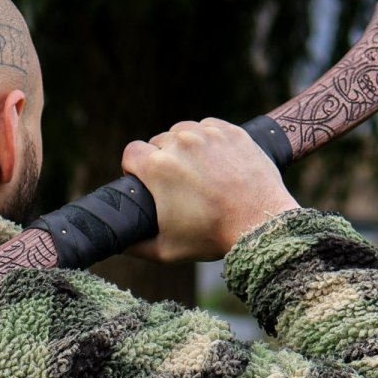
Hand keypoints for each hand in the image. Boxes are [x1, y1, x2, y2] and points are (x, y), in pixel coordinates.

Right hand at [121, 118, 299, 261]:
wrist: (261, 225)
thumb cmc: (212, 237)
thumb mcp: (165, 250)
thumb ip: (134, 246)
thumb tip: (117, 242)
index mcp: (158, 167)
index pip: (131, 152)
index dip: (134, 168)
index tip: (146, 181)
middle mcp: (180, 143)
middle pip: (158, 142)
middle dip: (162, 160)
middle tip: (177, 184)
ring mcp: (208, 134)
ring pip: (183, 132)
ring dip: (184, 147)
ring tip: (197, 171)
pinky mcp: (232, 132)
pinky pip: (209, 127)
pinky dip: (208, 140)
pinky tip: (215, 162)